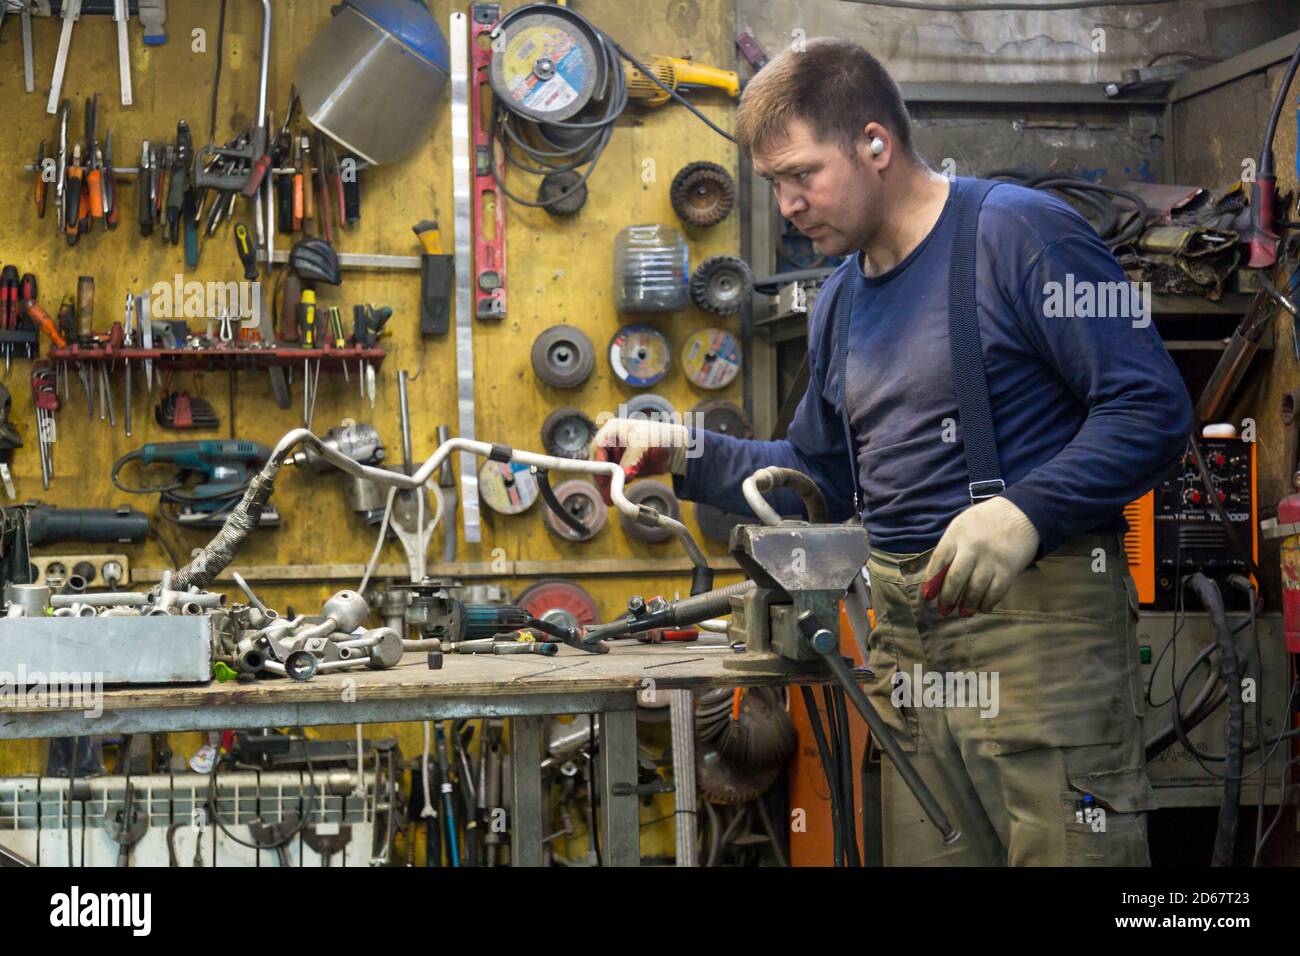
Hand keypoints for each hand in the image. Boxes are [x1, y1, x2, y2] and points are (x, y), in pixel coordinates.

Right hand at [589, 417, 689, 503]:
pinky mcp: (623, 468)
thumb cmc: (659, 436)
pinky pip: (614, 479)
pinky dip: (614, 488)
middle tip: (605, 492)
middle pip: (598, 460)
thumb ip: (631, 460)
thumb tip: (623, 476)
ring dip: (606, 486)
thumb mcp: (642, 445)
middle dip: (600, 477)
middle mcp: (612, 443)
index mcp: (613, 430)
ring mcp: (617, 456)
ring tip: (609, 499)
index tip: (602, 476)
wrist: (675, 448)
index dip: (598, 461)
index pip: (598, 445)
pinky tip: (613, 497)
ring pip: (604, 472)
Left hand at [920, 496, 1038, 615]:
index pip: (939, 560)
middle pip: (955, 578)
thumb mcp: (961, 527)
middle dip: (947, 598)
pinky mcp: (1008, 569)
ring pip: (975, 588)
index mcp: (957, 534)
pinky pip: (995, 592)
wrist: (1021, 513)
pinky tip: (982, 608)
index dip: (930, 580)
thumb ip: (949, 548)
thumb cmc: (985, 522)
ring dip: (967, 604)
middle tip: (943, 610)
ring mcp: (991, 559)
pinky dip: (987, 603)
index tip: (927, 596)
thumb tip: (935, 579)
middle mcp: (973, 547)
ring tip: (962, 612)